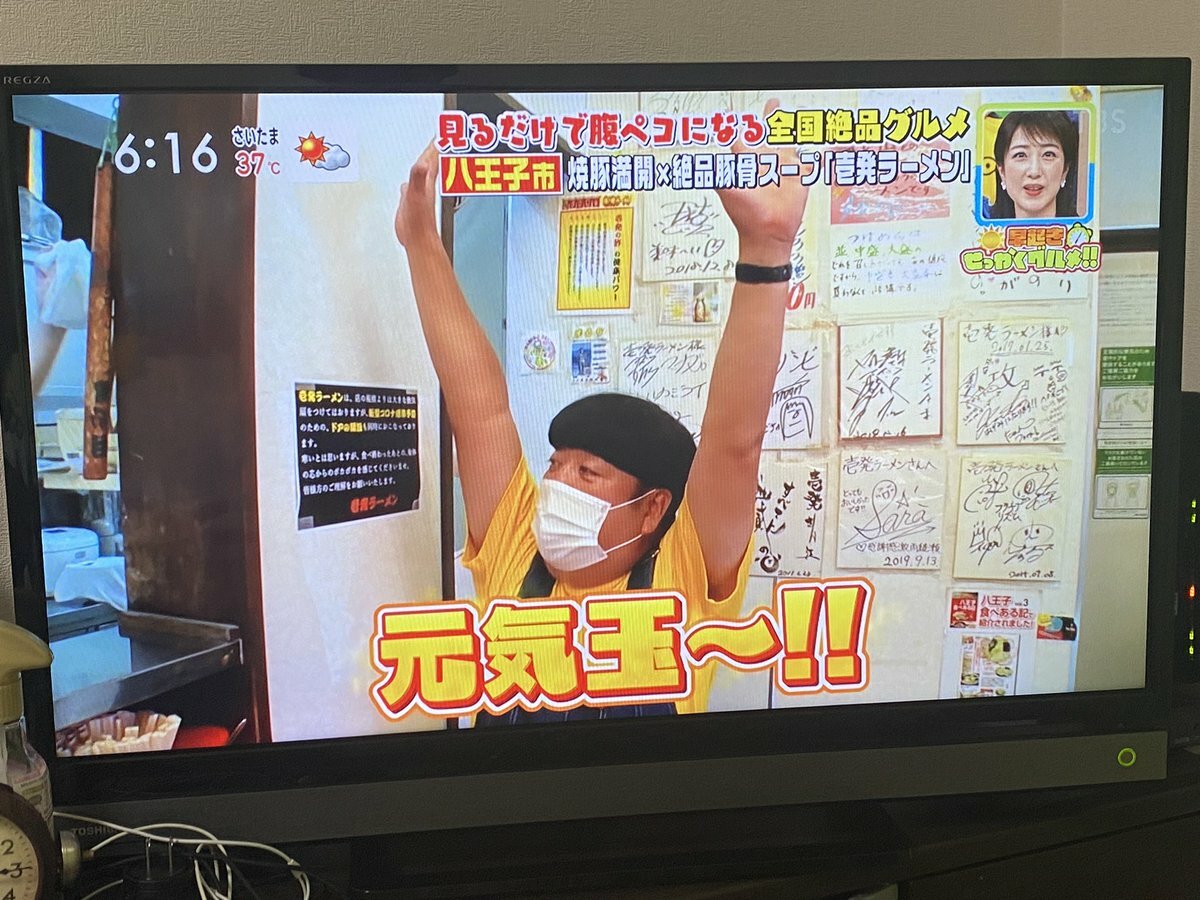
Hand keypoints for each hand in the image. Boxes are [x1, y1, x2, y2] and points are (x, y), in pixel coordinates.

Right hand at [394, 142, 439, 247]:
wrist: (418, 239)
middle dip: (434, 149)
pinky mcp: (412, 202)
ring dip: (425, 163)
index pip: (432, 158)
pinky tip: (408, 182)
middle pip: (431, 162)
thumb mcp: (415, 195)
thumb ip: (417, 178)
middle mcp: (425, 185)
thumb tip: (420, 164)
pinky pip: (412, 186)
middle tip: (438, 137)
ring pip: (424, 173)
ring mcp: (419, 193)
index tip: (439, 132)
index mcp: (426, 181)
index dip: (435, 145)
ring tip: (427, 154)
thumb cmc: (418, 220)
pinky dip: (412, 181)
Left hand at [714, 99, 809, 264]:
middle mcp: (764, 164)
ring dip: (790, 131)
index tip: (738, 124)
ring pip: (787, 144)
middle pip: (768, 135)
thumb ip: (716, 174)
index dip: (741, 131)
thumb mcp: (728, 190)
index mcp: (747, 163)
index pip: (743, 140)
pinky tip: (817, 151)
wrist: (768, 235)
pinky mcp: (799, 179)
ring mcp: (782, 170)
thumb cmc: (747, 215)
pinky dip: (814, 158)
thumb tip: (691, 165)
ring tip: (793, 119)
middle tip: (773, 104)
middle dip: (770, 119)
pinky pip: (808, 164)